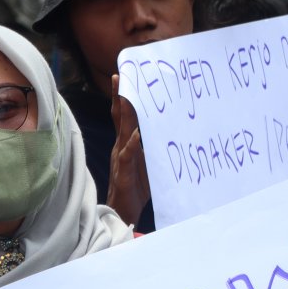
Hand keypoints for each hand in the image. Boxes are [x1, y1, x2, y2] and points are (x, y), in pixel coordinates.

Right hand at [106, 74, 150, 225]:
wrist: (125, 213)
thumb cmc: (137, 187)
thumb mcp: (148, 161)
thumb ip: (153, 144)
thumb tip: (169, 127)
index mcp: (125, 143)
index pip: (124, 115)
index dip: (124, 96)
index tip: (125, 75)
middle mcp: (120, 147)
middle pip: (118, 117)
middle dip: (119, 96)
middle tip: (121, 75)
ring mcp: (120, 159)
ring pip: (121, 131)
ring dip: (123, 113)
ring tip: (126, 95)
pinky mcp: (122, 173)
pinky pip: (126, 155)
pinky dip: (132, 144)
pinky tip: (137, 134)